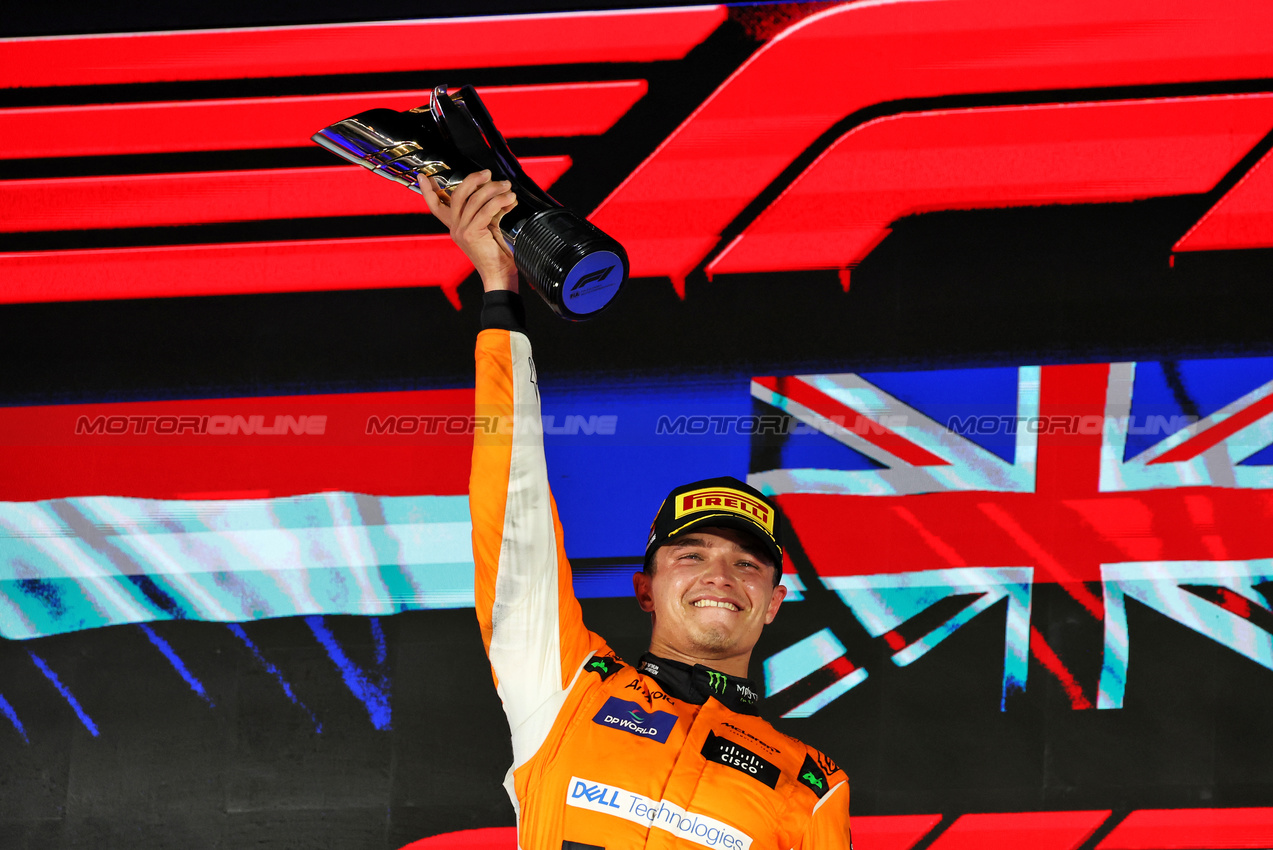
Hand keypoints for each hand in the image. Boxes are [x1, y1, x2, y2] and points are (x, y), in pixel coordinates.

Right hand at [422, 169, 518, 292]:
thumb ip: (487, 210)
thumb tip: (497, 190)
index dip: (428, 191)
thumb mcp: (489, 227)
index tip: (422, 177)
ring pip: (474, 199)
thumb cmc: (497, 254)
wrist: (500, 275)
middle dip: (473, 179)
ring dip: (493, 189)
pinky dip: (500, 201)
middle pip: (458, 194)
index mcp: (455, 226)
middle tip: (488, 174)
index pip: (436, 206)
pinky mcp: (471, 234)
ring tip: (507, 187)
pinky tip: (510, 199)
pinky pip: (486, 210)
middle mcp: (455, 228)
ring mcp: (461, 231)